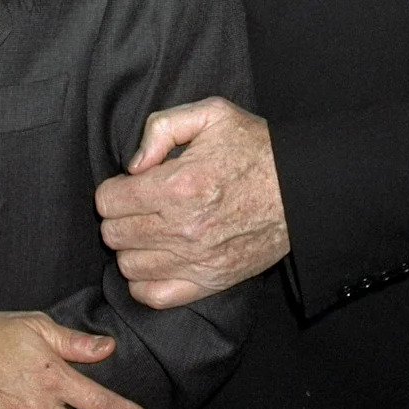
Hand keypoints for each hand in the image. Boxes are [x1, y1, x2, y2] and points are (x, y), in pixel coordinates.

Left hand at [96, 97, 289, 308]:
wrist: (301, 188)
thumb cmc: (256, 147)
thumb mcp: (212, 114)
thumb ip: (162, 127)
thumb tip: (133, 165)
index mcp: (178, 185)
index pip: (108, 201)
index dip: (114, 188)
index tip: (130, 183)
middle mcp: (183, 228)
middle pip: (113, 234)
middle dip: (120, 215)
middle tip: (141, 204)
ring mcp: (196, 260)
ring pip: (128, 265)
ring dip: (132, 246)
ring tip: (151, 229)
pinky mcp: (210, 282)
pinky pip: (154, 295)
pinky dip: (144, 280)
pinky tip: (156, 258)